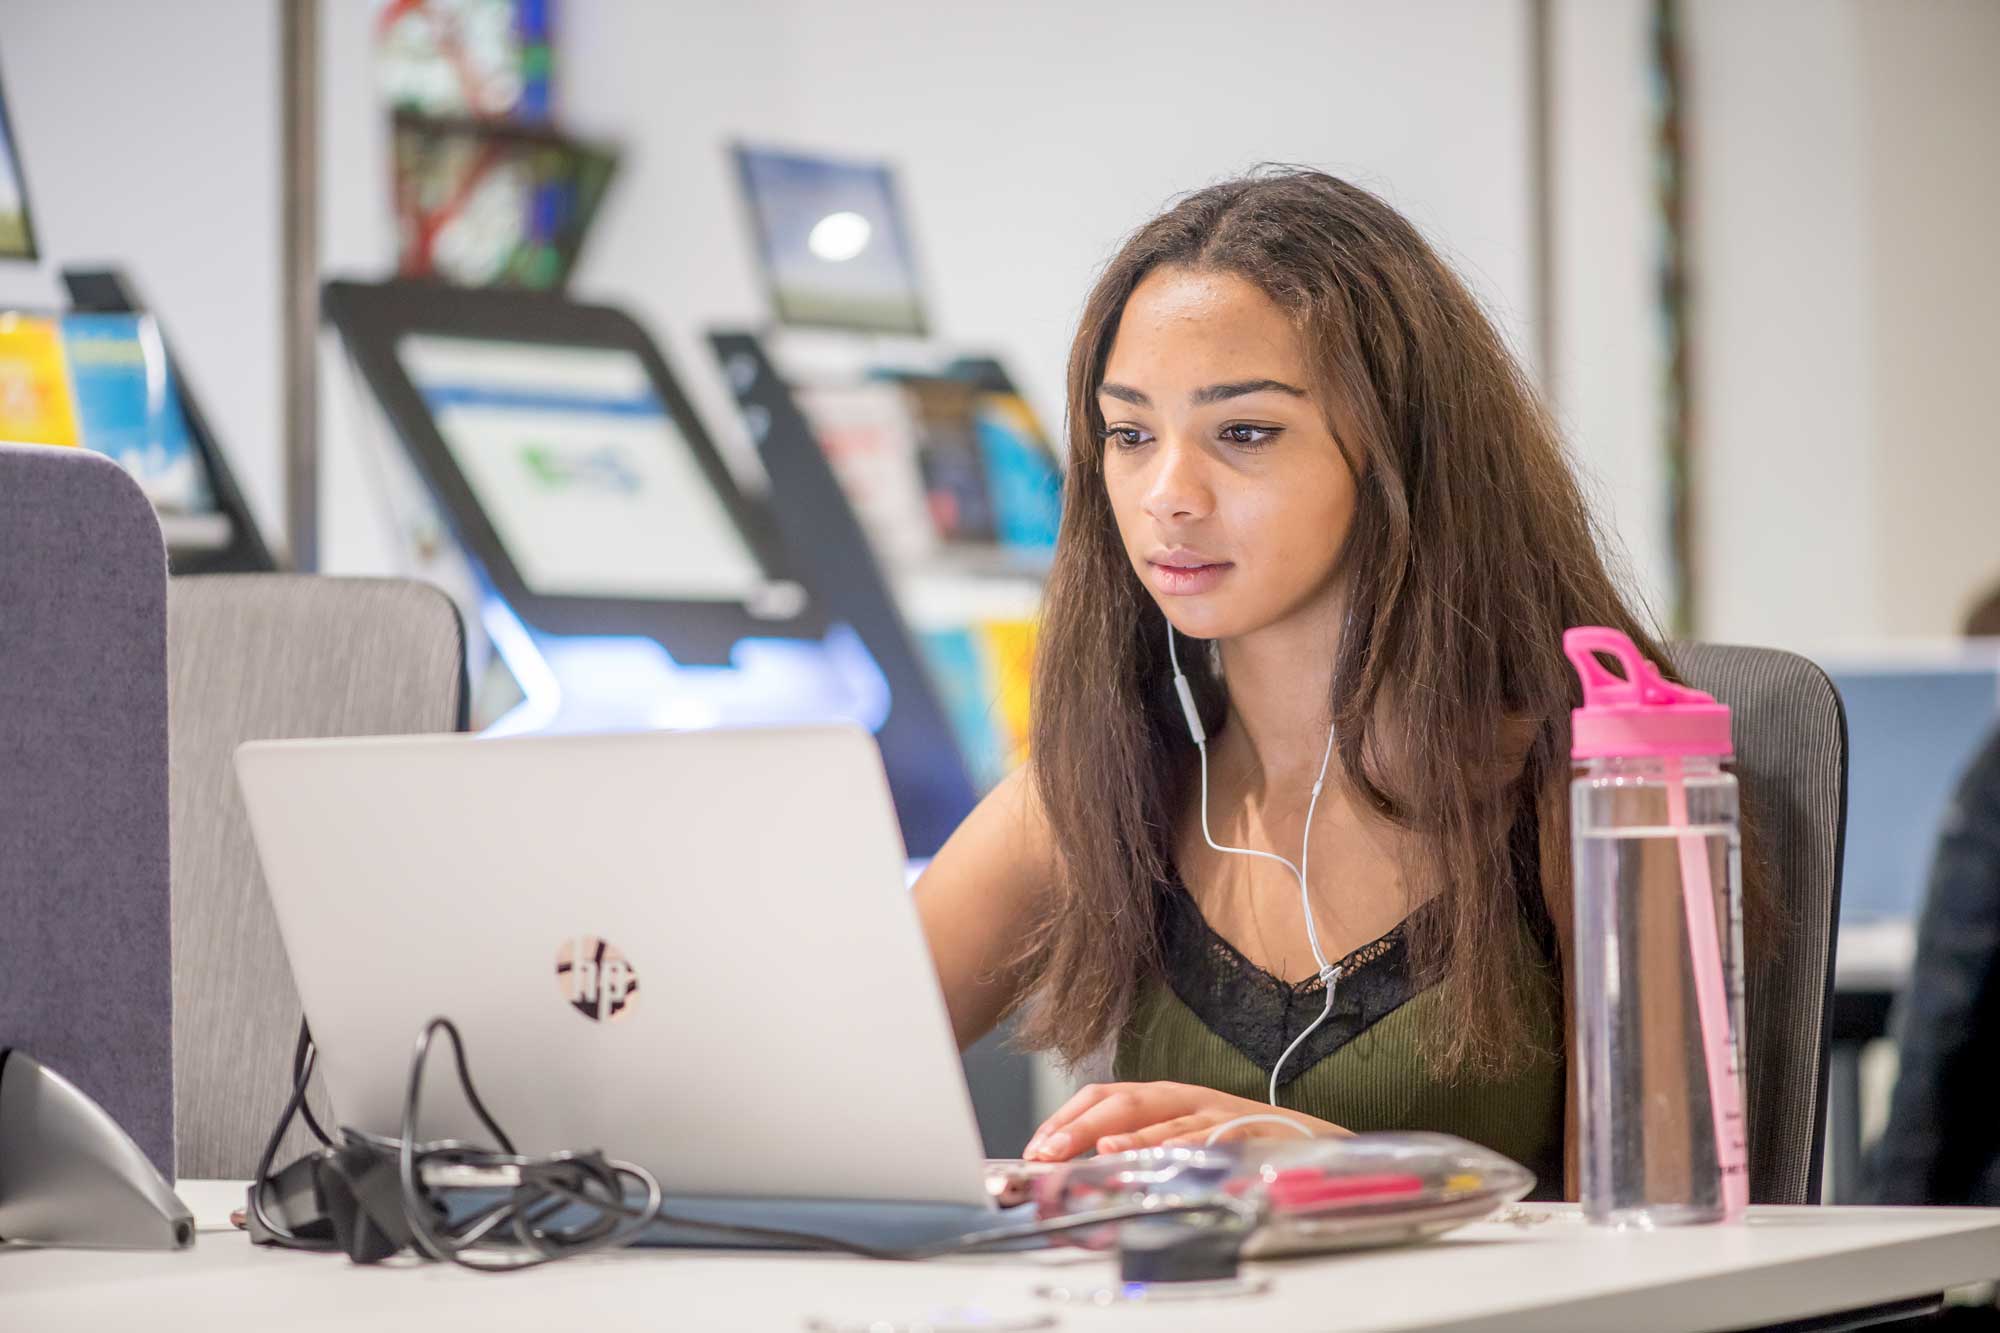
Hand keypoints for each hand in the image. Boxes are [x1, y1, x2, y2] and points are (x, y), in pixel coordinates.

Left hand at [1023, 1081, 1349, 1160]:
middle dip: (1080, 1125)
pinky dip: (1181, 1146)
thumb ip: (1141, 1142)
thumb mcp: (1183, 1135)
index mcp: (1165, 1096)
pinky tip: (1162, 1157)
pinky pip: (1208, 1138)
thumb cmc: (1240, 1140)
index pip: (1104, 1095)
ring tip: (1095, 1151)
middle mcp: (1184, 1097)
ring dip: (1125, 1136)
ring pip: (1162, 1117)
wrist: (1311, 1137)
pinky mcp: (1243, 1130)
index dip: (1067, 1117)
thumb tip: (1086, 1163)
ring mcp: (1213, 1112)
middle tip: (1047, 1152)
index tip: (1036, 1147)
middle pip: (1123, 1101)